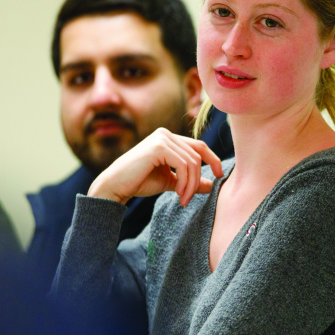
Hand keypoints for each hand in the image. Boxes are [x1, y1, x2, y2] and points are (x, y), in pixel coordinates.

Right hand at [87, 128, 224, 206]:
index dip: (213, 159)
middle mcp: (166, 134)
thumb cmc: (139, 182)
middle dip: (198, 179)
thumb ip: (189, 180)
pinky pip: (184, 165)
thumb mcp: (170, 181)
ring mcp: (162, 138)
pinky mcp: (158, 147)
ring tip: (183, 199)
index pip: (199, 146)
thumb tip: (210, 184)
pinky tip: (179, 194)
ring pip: (192, 162)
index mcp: (169, 138)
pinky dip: (185, 182)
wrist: (115, 187)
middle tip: (189, 198)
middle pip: (198, 154)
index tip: (219, 176)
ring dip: (191, 184)